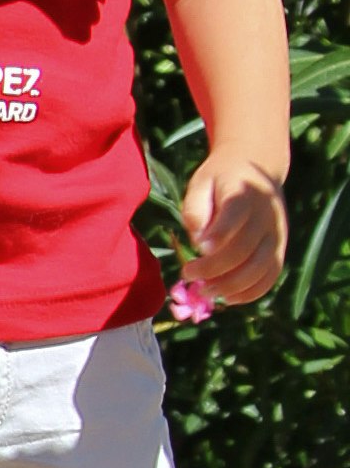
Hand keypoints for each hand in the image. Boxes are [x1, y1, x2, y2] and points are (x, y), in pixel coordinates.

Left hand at [179, 150, 287, 310]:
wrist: (258, 168)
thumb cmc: (219, 178)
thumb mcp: (201, 182)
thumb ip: (196, 208)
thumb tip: (199, 240)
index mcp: (244, 194)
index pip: (235, 216)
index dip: (219, 233)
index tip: (197, 248)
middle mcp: (266, 217)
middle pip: (245, 249)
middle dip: (215, 268)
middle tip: (188, 274)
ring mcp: (277, 235)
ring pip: (261, 268)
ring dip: (233, 286)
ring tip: (205, 292)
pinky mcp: (280, 249)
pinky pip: (271, 276)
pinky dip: (252, 292)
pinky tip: (229, 298)